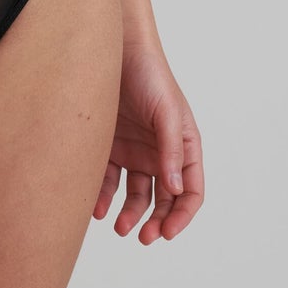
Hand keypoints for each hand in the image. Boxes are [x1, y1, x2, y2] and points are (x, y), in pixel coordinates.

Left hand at [94, 37, 202, 243]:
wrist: (113, 49)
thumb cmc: (149, 75)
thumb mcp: (167, 111)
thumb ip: (172, 149)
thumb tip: (174, 189)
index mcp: (184, 146)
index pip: (191, 191)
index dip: (183, 215)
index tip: (167, 232)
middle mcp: (161, 153)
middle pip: (163, 199)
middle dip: (156, 221)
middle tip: (143, 238)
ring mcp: (135, 151)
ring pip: (135, 196)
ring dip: (130, 215)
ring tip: (119, 227)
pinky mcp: (110, 148)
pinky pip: (108, 181)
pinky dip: (104, 198)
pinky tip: (97, 207)